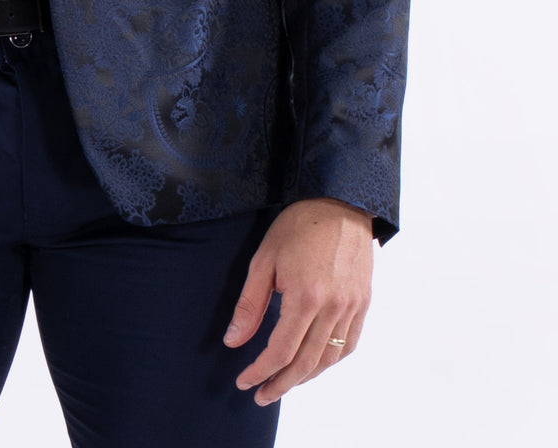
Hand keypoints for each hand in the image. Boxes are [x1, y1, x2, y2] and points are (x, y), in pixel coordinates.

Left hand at [224, 197, 373, 405]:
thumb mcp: (265, 258)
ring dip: (304, 378)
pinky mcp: (363, 304)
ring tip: (283, 383)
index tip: (244, 381)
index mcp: (306, 297)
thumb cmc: (300, 225)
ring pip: (329, 359)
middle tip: (260, 395)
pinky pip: (348, 345)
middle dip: (280, 384)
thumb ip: (250, 303)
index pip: (281, 350)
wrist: (342, 202)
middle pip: (306, 364)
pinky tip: (314, 364)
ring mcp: (352, 308)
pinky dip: (330, 361)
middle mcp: (333, 308)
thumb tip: (234, 340)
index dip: (260, 371)